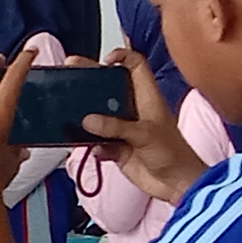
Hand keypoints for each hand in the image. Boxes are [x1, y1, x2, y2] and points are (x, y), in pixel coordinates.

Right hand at [73, 51, 205, 207]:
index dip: (122, 56)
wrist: (175, 185)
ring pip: (97, 113)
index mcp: (146, 97)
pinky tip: (89, 147)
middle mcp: (132, 109)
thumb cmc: (174, 155)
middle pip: (108, 85)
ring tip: (66, 109)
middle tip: (69, 70)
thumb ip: (116, 127)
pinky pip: (94, 140)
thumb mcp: (145, 135)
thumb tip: (87, 120)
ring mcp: (122, 128)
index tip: (104, 60)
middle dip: (89, 78)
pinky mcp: (115, 147)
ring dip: (83, 114)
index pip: (135, 65)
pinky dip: (88, 143)